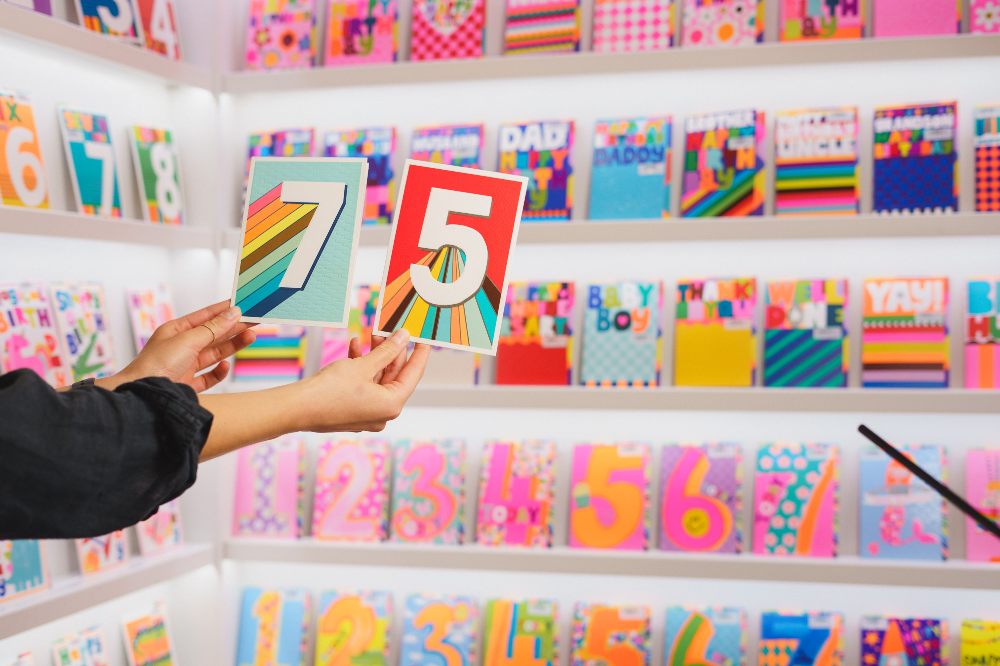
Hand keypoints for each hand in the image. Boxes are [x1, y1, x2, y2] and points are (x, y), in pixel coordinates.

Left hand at [101, 301, 256, 392]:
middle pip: (213, 334)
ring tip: (251, 336)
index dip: (224, 309)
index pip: (205, 316)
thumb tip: (233, 313)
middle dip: (233, 327)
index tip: (243, 303)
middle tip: (255, 320)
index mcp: (176, 331)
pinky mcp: (188, 384)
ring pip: (214, 353)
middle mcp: (181, 347)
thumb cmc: (156, 364)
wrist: (144, 396)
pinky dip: (219, 371)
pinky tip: (225, 365)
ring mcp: (185, 366)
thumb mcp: (188, 340)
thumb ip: (213, 328)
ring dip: (232, 345)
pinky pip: (209, 376)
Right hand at [300, 329, 428, 432]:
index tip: (425, 338)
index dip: (419, 353)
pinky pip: (364, 385)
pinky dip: (361, 367)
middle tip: (389, 330)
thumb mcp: (363, 365)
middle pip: (394, 376)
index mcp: (392, 405)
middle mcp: (383, 412)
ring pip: (378, 378)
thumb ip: (387, 350)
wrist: (297, 408)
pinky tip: (354, 347)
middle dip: (391, 351)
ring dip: (374, 356)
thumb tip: (404, 337)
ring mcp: (368, 413)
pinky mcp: (353, 409)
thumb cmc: (330, 390)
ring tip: (369, 335)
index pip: (414, 374)